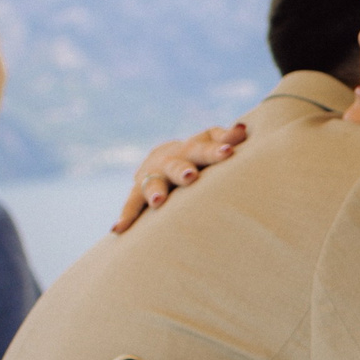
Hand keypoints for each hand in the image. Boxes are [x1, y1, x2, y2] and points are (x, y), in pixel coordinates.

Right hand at [112, 122, 247, 232]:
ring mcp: (151, 176)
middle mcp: (168, 160)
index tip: (228, 152)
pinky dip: (126, 216)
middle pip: (175, 164)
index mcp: (189, 149)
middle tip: (190, 176)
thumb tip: (242, 130)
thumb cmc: (197, 154)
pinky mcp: (137, 193)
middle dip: (182, 171)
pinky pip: (131, 204)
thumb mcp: (210, 143)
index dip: (215, 150)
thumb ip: (225, 138)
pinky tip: (117, 229)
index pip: (203, 148)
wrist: (162, 157)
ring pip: (152, 183)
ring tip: (157, 202)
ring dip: (154, 192)